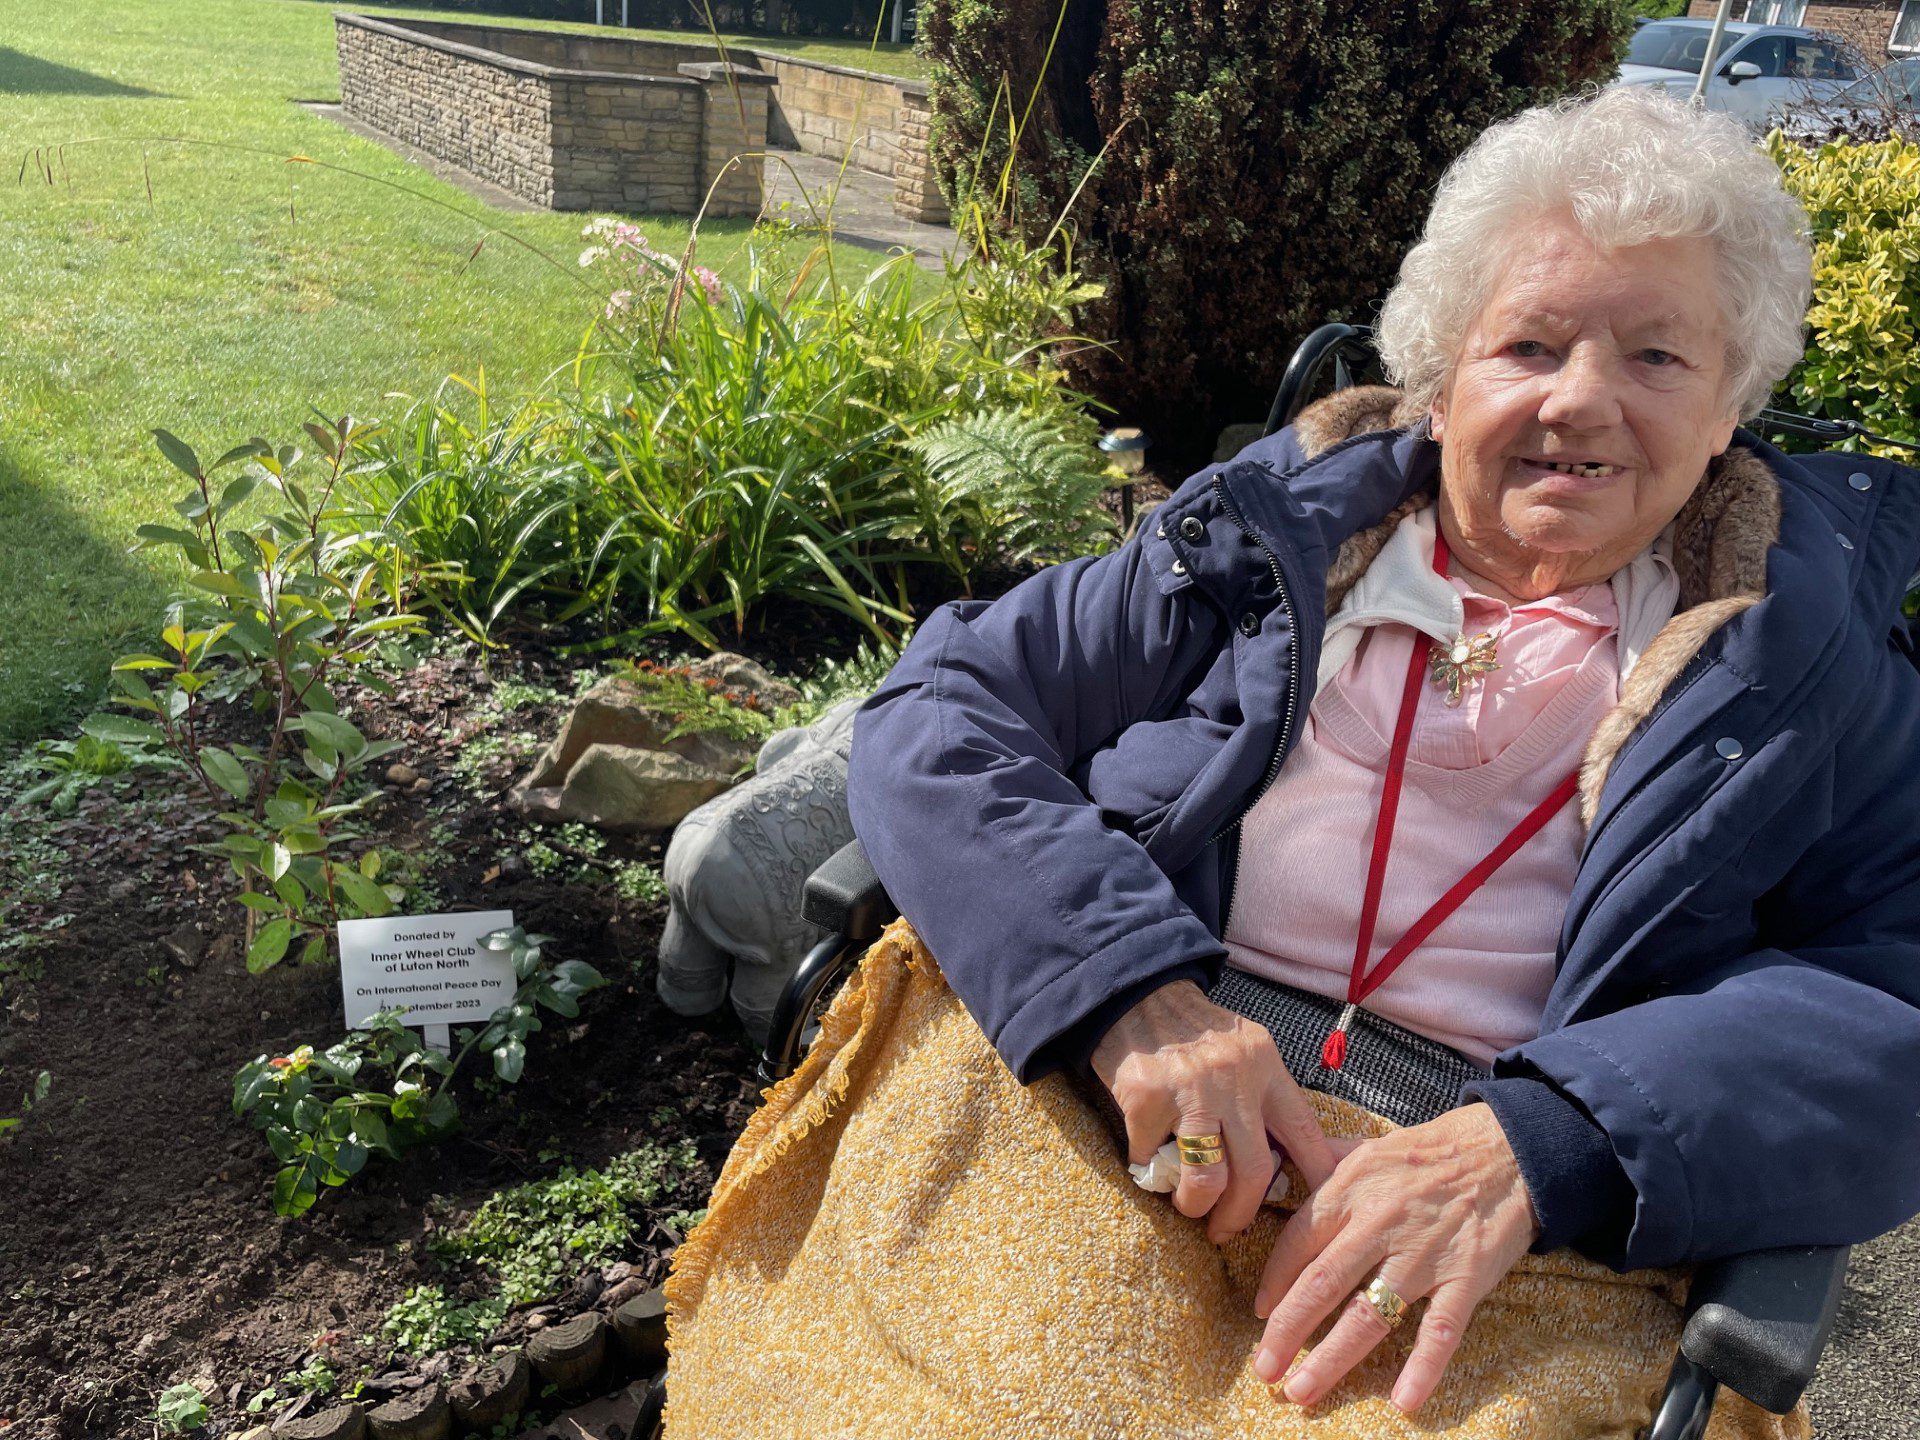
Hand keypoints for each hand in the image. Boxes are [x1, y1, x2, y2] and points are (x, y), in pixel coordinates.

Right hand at [1092, 980, 1336, 1243]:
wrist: (1134, 994)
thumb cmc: (1193, 1032)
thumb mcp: (1243, 1050)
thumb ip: (1262, 1096)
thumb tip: (1284, 1163)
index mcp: (1264, 1065)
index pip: (1303, 1130)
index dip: (1318, 1176)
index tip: (1323, 1211)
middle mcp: (1232, 1076)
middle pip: (1255, 1169)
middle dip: (1241, 1213)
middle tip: (1227, 1229)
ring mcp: (1188, 1089)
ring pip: (1208, 1177)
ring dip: (1197, 1206)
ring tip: (1189, 1206)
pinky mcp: (1146, 1099)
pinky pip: (1153, 1159)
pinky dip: (1150, 1170)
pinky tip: (1149, 1161)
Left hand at [1250, 1103, 1539, 1413]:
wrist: (1507, 1151)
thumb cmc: (1431, 1152)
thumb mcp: (1369, 1146)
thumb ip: (1323, 1160)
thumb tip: (1278, 1163)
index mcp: (1352, 1188)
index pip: (1298, 1241)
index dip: (1274, 1281)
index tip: (1260, 1313)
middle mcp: (1381, 1223)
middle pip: (1322, 1284)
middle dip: (1287, 1330)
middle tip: (1265, 1367)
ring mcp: (1424, 1254)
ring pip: (1369, 1314)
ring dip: (1332, 1358)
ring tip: (1302, 1390)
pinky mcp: (1466, 1277)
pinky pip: (1440, 1330)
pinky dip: (1423, 1368)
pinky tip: (1402, 1401)